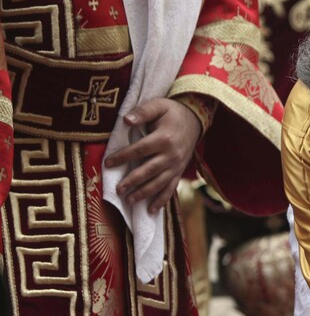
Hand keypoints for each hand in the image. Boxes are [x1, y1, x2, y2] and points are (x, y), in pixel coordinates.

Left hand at [105, 97, 201, 213]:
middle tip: (118, 190)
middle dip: (133, 181)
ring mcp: (176, 166)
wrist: (195, 120)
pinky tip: (151, 210)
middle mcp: (171, 155)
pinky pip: (171, 188)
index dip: (123, 157)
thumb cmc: (172, 112)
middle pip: (149, 171)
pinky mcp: (179, 172)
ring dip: (144, 193)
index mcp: (164, 139)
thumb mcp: (158, 105)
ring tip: (129, 201)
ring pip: (159, 183)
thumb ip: (142, 112)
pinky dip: (162, 200)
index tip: (108, 163)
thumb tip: (125, 120)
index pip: (140, 150)